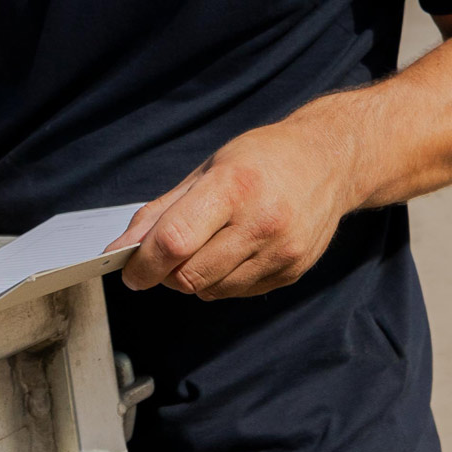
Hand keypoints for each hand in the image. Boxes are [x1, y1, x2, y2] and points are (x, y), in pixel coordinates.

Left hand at [111, 117, 357, 299]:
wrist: (330, 161)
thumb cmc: (264, 159)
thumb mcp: (207, 170)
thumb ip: (161, 212)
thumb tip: (121, 249)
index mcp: (234, 187)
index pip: (175, 241)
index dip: (144, 264)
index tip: (131, 271)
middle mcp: (262, 221)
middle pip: (190, 275)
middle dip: (166, 273)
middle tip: (168, 254)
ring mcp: (281, 250)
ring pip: (211, 290)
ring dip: (195, 277)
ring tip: (208, 244)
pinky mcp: (292, 271)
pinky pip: (238, 292)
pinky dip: (223, 280)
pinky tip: (236, 250)